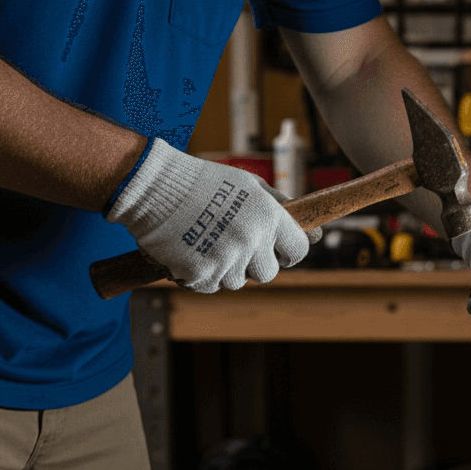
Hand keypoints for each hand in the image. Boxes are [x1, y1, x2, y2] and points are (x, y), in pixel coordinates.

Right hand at [105, 139, 320, 292]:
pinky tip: (191, 251)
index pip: (299, 251)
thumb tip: (317, 234)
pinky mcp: (201, 274)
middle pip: (268, 273)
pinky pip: (211, 286)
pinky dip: (202, 275)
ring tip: (208, 241)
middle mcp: (252, 240)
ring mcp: (226, 260)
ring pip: (237, 282)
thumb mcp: (250, 185)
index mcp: (269, 217)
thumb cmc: (204, 183)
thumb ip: (284, 208)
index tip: (278, 251)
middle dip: (255, 263)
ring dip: (226, 268)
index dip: (289, 253)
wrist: (153, 188)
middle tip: (235, 245)